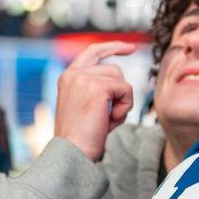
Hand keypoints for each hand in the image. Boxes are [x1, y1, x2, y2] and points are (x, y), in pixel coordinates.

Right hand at [54, 41, 135, 160]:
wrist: (72, 151)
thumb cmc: (82, 135)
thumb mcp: (86, 105)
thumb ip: (96, 89)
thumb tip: (119, 81)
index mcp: (68, 77)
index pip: (92, 51)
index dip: (113, 47)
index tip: (130, 47)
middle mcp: (73, 74)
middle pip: (114, 69)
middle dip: (121, 90)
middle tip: (112, 113)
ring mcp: (84, 78)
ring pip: (122, 81)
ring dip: (122, 102)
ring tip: (107, 120)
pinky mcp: (97, 87)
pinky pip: (126, 91)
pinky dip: (125, 108)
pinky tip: (110, 121)